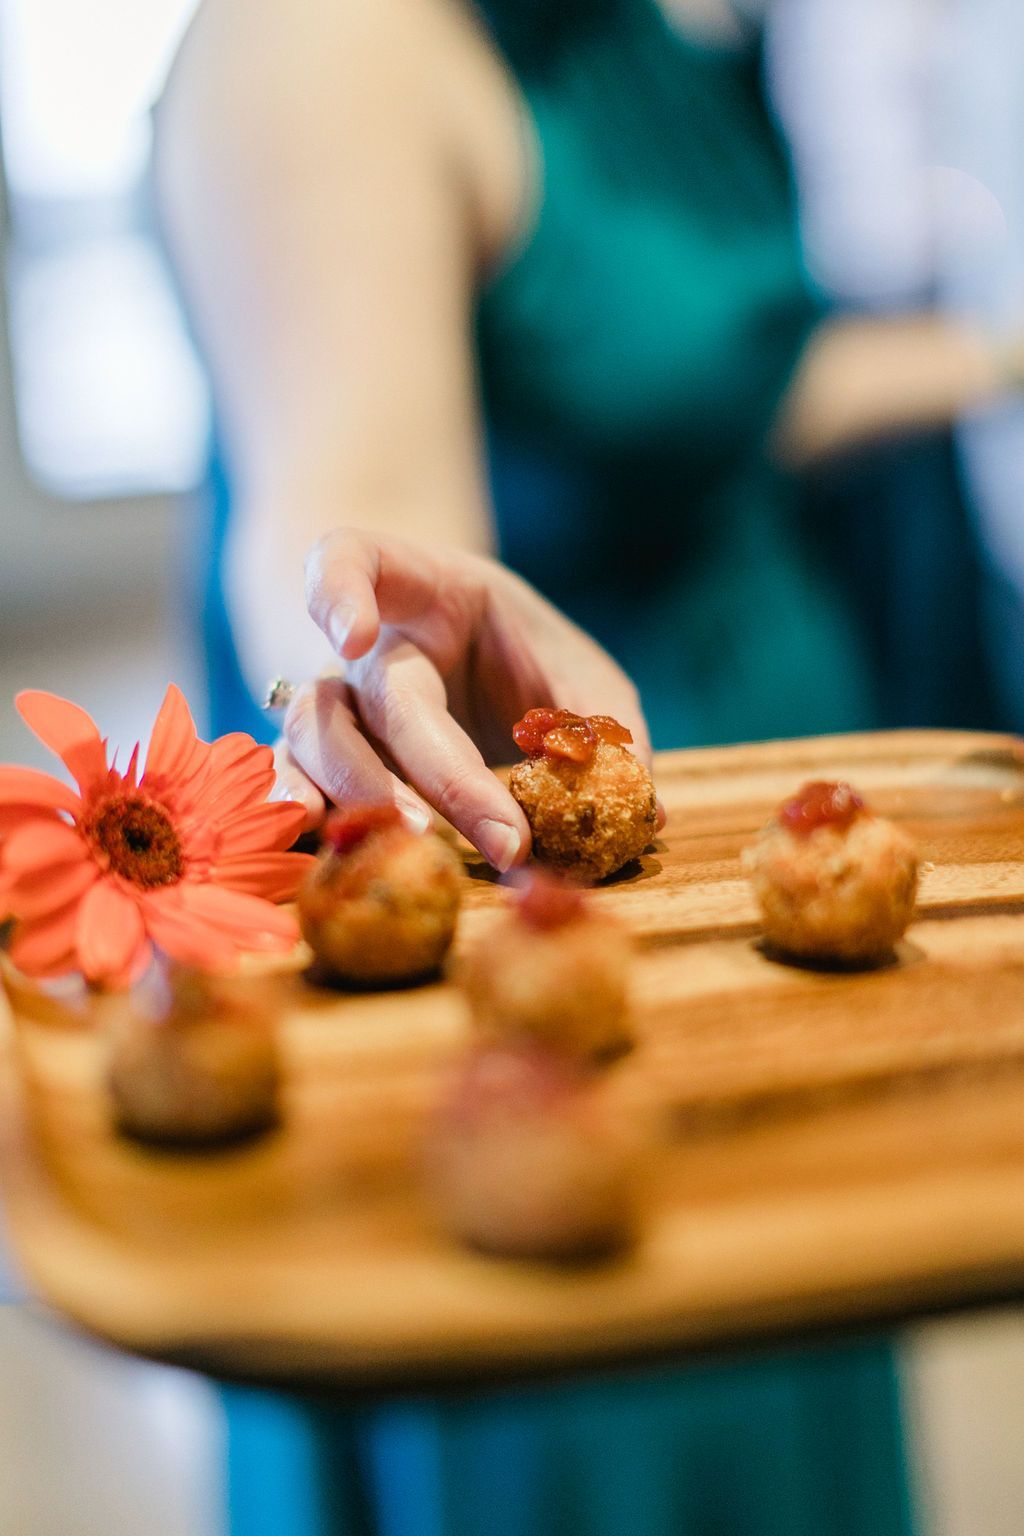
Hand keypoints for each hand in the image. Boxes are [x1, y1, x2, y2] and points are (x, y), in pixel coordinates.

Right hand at [275, 529, 654, 870]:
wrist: (465, 668)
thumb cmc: (518, 656)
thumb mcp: (574, 668)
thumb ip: (605, 724)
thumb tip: (648, 811)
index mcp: (417, 590)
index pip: (347, 556)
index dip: (337, 590)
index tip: (355, 638)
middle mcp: (363, 650)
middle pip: (366, 692)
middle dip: (429, 764)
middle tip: (486, 827)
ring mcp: (336, 706)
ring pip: (310, 738)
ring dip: (357, 794)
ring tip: (415, 841)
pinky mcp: (329, 765)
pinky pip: (299, 785)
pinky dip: (307, 818)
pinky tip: (330, 851)